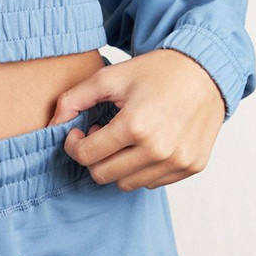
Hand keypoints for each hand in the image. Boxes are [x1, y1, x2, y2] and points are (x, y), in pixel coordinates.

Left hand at [49, 50, 224, 190]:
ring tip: (122, 138)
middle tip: (100, 133)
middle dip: (93, 156)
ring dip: (116, 165)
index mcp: (135, 126)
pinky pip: (152, 183)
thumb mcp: (108, 77)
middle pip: (104, 175)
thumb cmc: (154, 72)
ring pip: (127, 184)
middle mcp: (158, 150)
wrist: (204, 71)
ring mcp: (178, 162)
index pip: (87, 156)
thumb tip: (52, 124)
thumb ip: (73, 99)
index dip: (74, 144)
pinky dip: (140, 168)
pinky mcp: (192, 167)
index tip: (79, 131)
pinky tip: (143, 143)